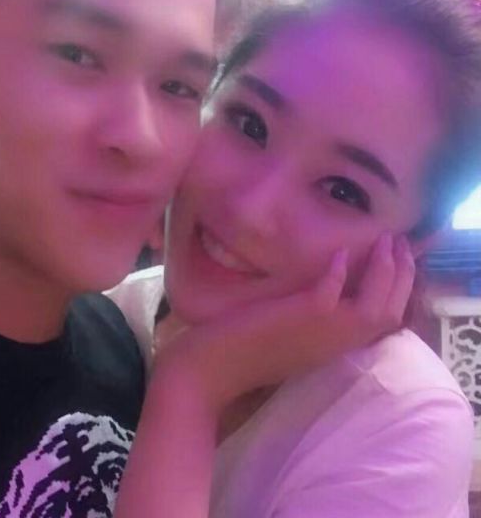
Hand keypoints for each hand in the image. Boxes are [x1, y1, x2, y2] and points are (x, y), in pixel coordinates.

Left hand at [153, 234, 414, 414]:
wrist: (209, 371)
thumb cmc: (241, 352)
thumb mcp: (288, 336)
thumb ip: (309, 317)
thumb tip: (323, 288)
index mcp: (335, 348)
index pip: (383, 323)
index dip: (398, 292)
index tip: (398, 263)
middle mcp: (336, 344)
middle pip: (390, 312)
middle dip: (402, 276)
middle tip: (403, 244)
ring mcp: (321, 332)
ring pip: (375, 305)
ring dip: (386, 271)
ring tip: (388, 241)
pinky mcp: (300, 318)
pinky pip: (331, 292)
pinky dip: (340, 271)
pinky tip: (340, 252)